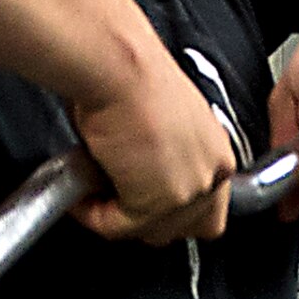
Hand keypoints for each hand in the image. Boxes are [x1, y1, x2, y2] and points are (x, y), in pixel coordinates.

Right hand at [65, 39, 237, 246]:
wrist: (118, 66)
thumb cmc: (130, 76)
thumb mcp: (159, 122)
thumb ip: (160, 158)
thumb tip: (133, 180)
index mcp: (216, 149)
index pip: (208, 207)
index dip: (170, 211)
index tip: (138, 201)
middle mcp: (212, 171)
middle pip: (186, 228)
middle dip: (146, 221)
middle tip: (112, 200)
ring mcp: (190, 190)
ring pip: (151, 232)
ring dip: (117, 218)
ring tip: (92, 192)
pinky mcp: (159, 202)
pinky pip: (120, 227)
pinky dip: (94, 216)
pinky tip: (82, 194)